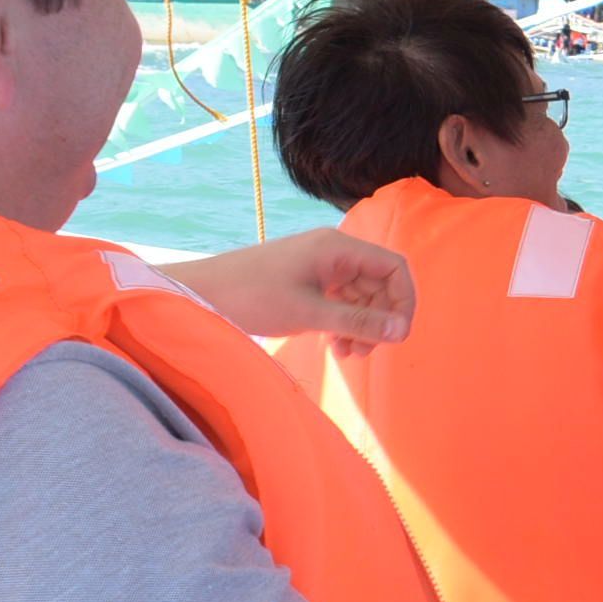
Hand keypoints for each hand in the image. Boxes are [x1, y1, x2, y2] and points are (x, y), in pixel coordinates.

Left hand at [162, 228, 414, 350]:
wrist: (199, 294)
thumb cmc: (252, 297)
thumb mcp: (310, 313)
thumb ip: (359, 321)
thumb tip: (402, 331)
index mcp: (339, 248)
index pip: (393, 268)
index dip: (403, 301)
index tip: (397, 335)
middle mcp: (334, 253)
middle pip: (379, 285)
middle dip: (378, 319)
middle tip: (363, 352)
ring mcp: (320, 267)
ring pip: (360, 297)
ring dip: (360, 326)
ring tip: (346, 353)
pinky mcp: (306, 282)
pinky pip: (340, 301)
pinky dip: (343, 324)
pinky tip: (333, 345)